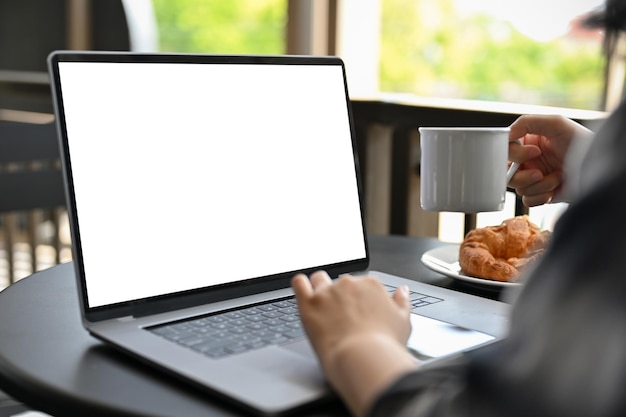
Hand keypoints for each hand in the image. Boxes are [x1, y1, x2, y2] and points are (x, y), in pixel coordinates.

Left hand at [292, 271, 416, 416]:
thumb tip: (402, 290)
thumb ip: (402, 301)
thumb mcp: (403, 321)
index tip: (359, 312)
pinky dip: (300, 285)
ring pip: (319, 280)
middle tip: (342, 316)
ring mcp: (327, 292)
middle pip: (341, 283)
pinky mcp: (309, 304)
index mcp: (371, 284)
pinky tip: (303, 292)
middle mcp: (348, 283)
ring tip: (322, 307)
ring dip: (320, 288)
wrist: (364, 358)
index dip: (359, 299)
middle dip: (340, 296)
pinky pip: (299, 283)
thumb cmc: (384, 345)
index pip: (362, 283)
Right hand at [508, 114, 591, 205]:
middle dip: (522, 175)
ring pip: (517, 188)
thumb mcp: (555, 123)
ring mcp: (533, 178)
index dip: (515, 154)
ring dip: (538, 185)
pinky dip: (540, 196)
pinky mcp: (540, 194)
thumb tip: (507, 134)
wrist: (597, 168)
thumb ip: (526, 122)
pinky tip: (554, 189)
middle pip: (506, 173)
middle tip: (539, 173)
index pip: (505, 150)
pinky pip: (527, 200)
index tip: (535, 152)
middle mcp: (528, 161)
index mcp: (528, 143)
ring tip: (556, 178)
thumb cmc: (581, 142)